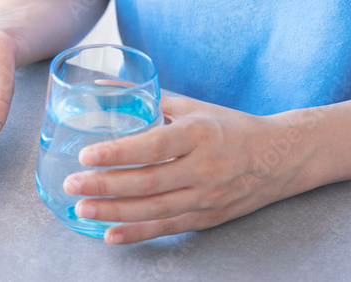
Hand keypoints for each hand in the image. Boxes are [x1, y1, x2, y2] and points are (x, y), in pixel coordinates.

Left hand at [64, 93, 308, 243]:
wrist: (277, 158)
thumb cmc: (229, 127)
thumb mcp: (193, 107)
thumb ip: (149, 98)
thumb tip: (104, 87)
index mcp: (199, 134)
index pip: (153, 146)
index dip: (118, 153)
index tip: (87, 155)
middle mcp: (204, 168)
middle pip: (147, 182)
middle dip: (105, 185)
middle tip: (73, 185)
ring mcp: (206, 197)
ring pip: (154, 209)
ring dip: (114, 212)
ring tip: (82, 209)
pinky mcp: (207, 217)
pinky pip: (168, 228)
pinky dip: (137, 233)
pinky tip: (110, 235)